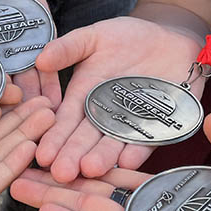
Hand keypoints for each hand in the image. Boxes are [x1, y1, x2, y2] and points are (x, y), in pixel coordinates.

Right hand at [34, 16, 201, 180]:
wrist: (170, 37)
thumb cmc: (128, 36)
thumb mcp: (93, 37)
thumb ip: (68, 48)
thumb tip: (40, 59)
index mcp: (83, 97)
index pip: (65, 121)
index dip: (54, 138)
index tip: (42, 155)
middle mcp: (103, 116)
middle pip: (85, 139)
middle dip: (72, 156)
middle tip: (60, 174)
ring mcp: (130, 123)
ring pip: (113, 144)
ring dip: (102, 158)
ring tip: (89, 170)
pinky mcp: (159, 127)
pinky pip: (148, 141)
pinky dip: (138, 151)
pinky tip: (126, 161)